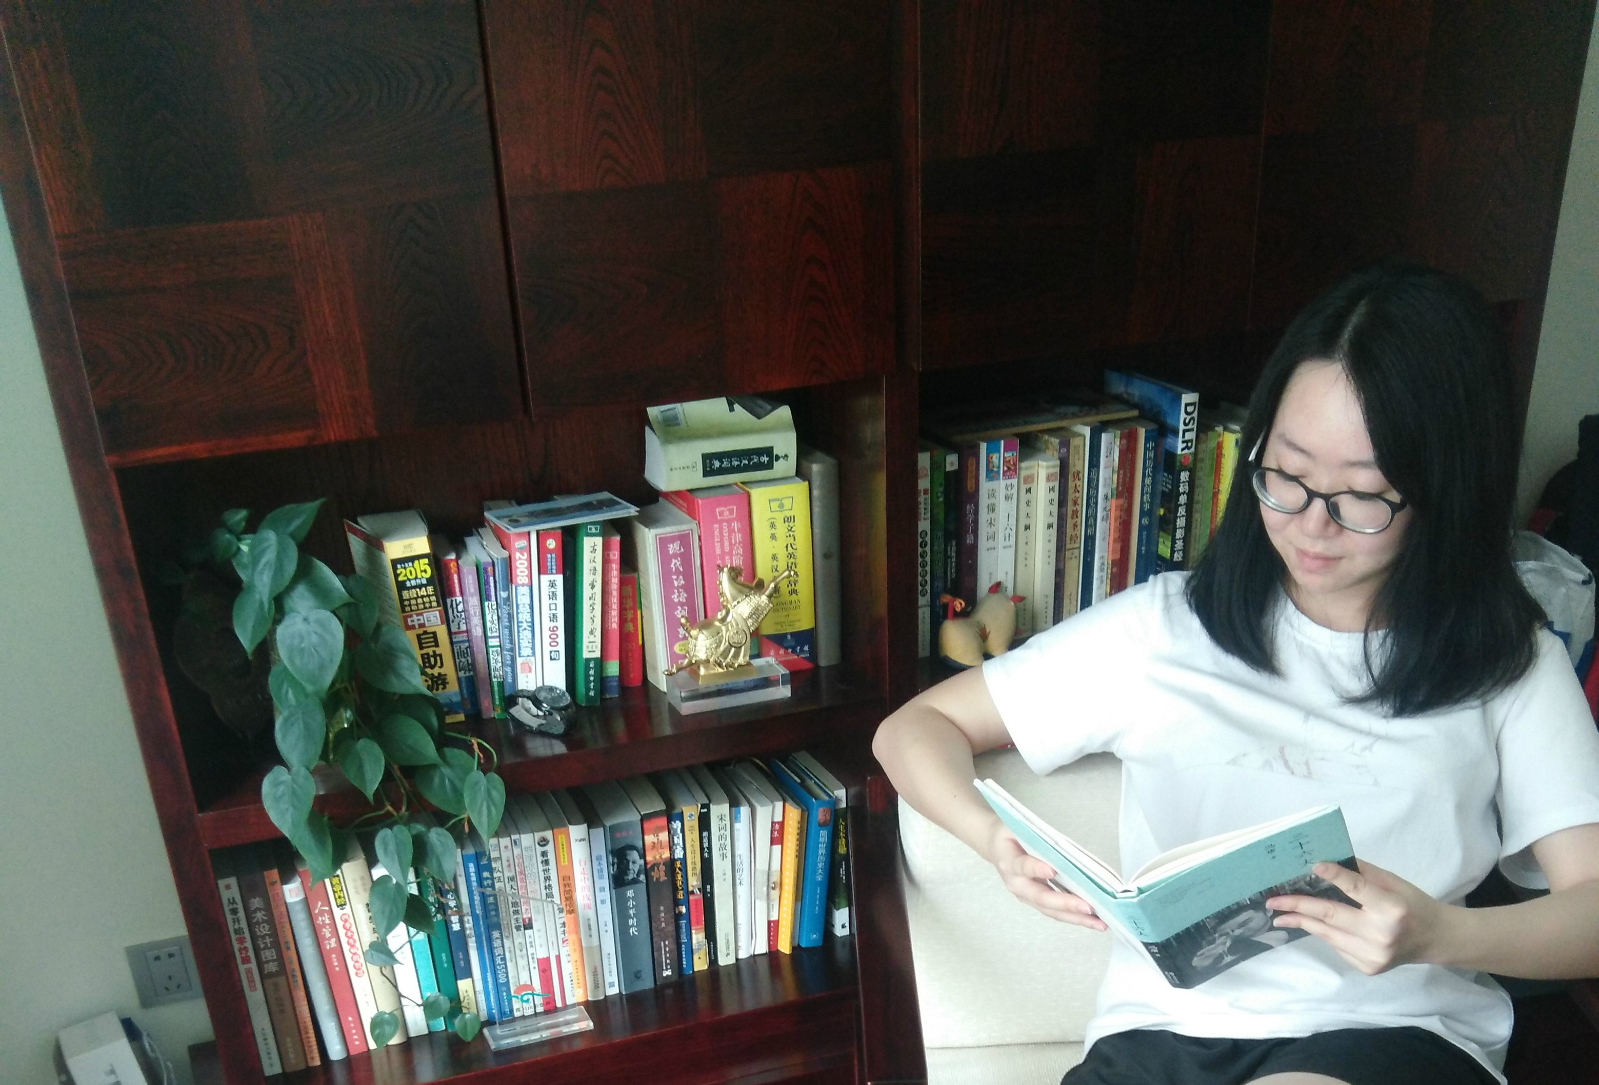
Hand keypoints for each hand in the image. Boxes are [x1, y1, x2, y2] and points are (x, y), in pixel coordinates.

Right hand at [984, 822, 1106, 929]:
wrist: (996, 848)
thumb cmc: (1009, 835)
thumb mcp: (1017, 826)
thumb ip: (1035, 835)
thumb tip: (1061, 844)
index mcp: (1008, 861)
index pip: (1021, 866)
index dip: (1036, 869)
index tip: (1052, 870)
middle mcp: (1016, 884)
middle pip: (1040, 897)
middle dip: (1065, 903)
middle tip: (1088, 907)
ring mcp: (1026, 896)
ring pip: (1050, 910)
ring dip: (1075, 917)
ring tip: (1099, 923)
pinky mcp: (1036, 902)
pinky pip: (1056, 912)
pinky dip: (1075, 917)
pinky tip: (1094, 921)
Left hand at [1267, 859, 1448, 974]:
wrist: (1435, 939)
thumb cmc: (1412, 904)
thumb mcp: (1393, 883)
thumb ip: (1362, 874)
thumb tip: (1327, 861)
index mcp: (1391, 908)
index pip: (1357, 889)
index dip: (1334, 876)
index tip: (1313, 866)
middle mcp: (1381, 934)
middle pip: (1332, 916)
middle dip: (1298, 907)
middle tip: (1273, 902)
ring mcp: (1374, 955)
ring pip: (1329, 934)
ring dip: (1303, 922)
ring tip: (1281, 915)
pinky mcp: (1368, 968)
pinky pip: (1337, 946)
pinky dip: (1326, 933)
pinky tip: (1317, 925)